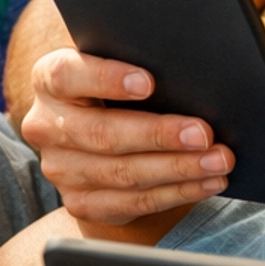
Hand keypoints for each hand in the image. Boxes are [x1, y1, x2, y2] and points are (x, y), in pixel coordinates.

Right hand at [20, 48, 234, 221]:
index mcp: (50, 80)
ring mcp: (61, 168)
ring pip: (122, 173)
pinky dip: (176, 193)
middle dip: (159, 135)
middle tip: (203, 134)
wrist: (95, 136)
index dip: (106, 78)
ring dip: (178, 169)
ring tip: (218, 161)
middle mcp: (47, 125)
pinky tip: (205, 182)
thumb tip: (190, 74)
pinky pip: (133, 202)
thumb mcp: (117, 67)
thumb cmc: (117, 90)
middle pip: (102, 134)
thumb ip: (138, 64)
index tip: (148, 82)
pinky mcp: (81, 201)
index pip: (68, 76)